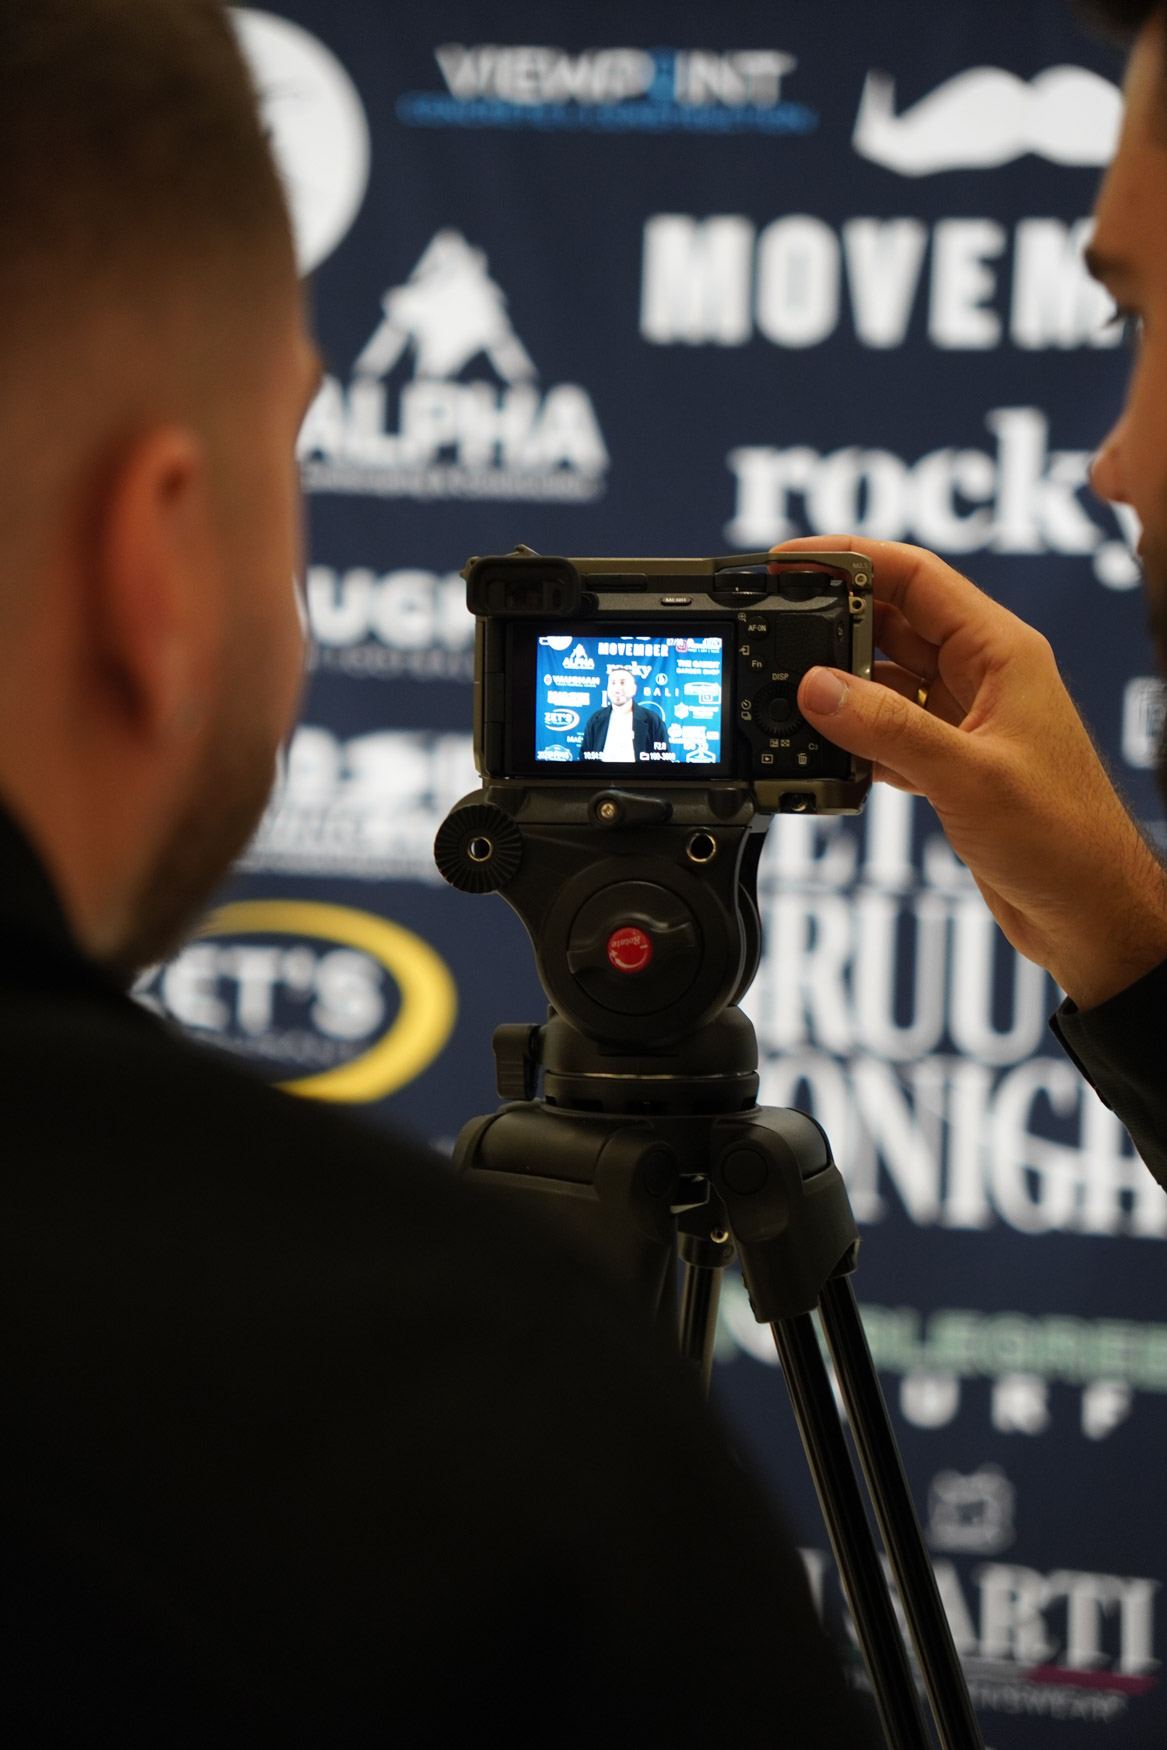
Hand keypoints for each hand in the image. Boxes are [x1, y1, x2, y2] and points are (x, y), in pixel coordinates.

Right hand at [777, 535, 1166, 1009]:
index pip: (915, 577)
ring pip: (885, 679)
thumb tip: (816, 688)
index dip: (849, 558)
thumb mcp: (965, 775)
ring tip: (791, 700)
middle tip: (774, 632)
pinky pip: (888, 730)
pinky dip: (854, 738)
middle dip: (833, 623)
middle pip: (892, 622)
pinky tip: (827, 754)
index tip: (791, 560)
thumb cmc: (1062, 838)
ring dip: (840, 687)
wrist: (1087, 911)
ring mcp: (965, 719)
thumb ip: (887, 729)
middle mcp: (983, 675)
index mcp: (1001, 652)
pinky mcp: (951, 763)